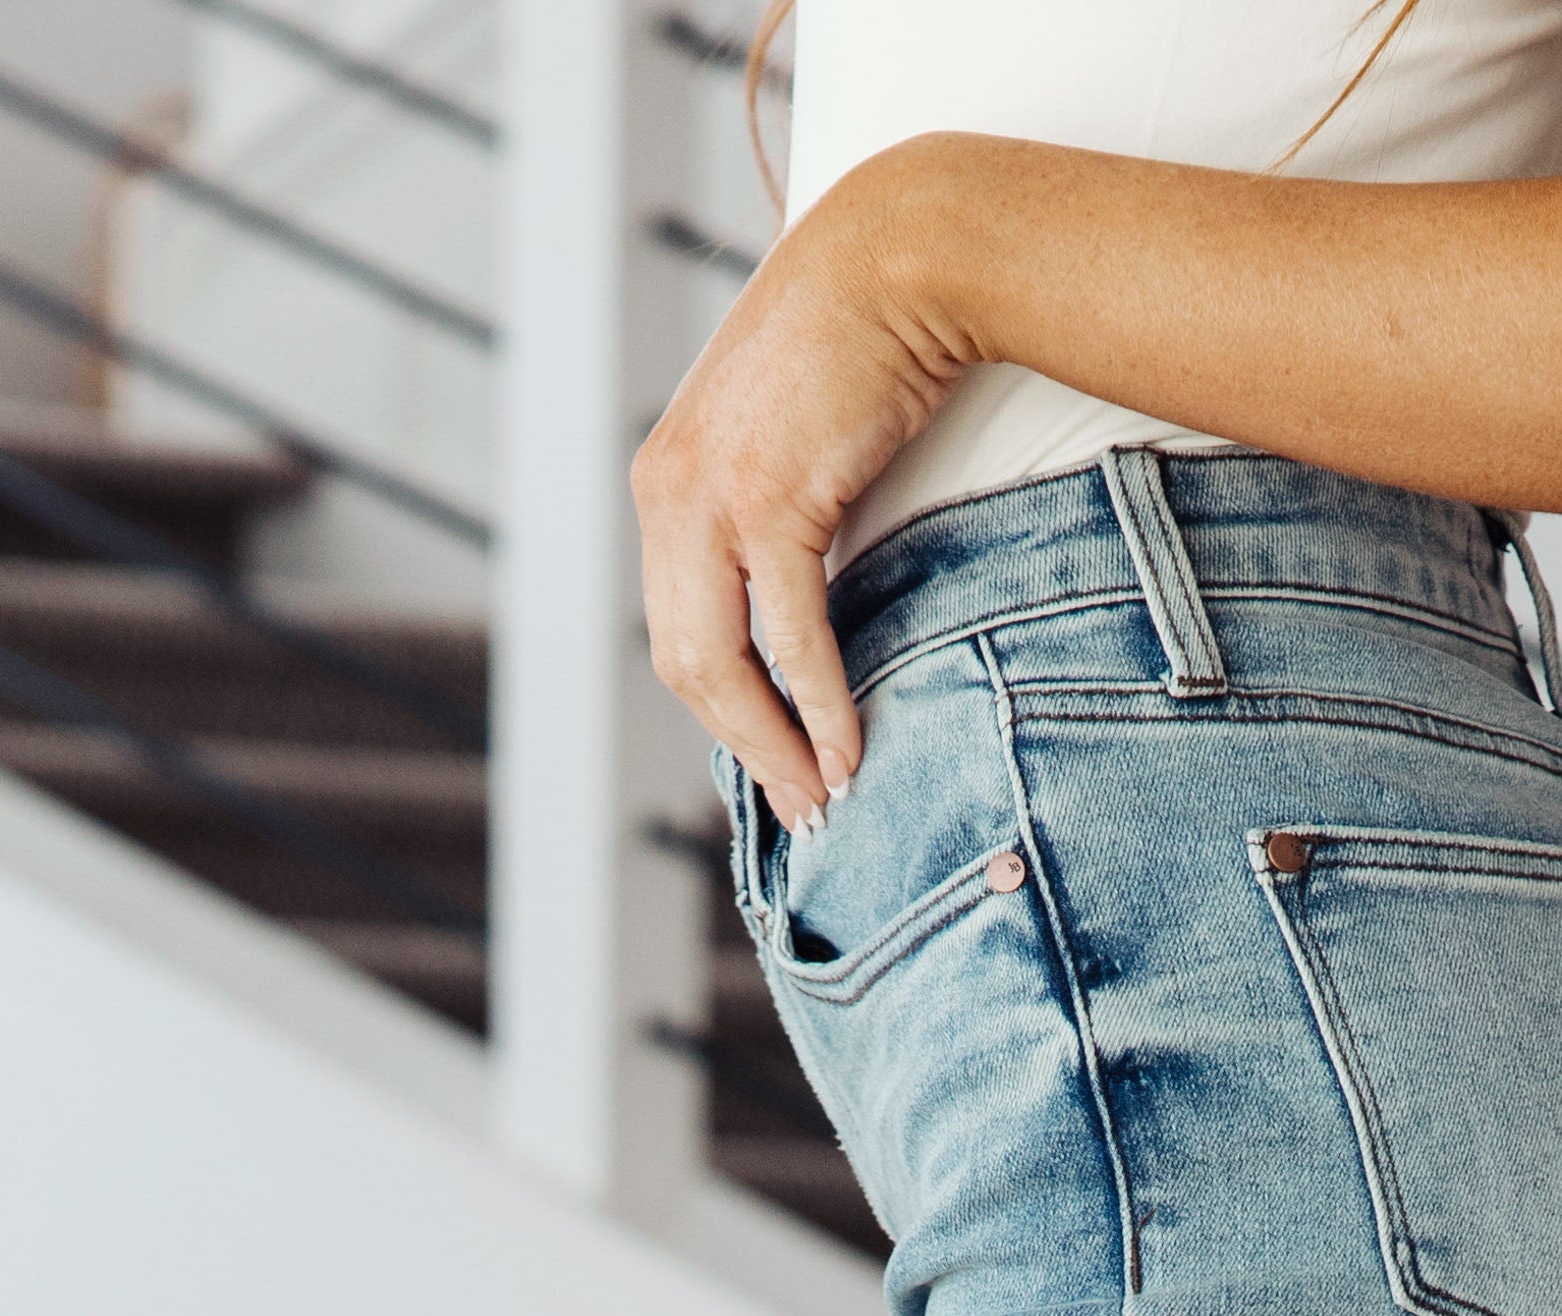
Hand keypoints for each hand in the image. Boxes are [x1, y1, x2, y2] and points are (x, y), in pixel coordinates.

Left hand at [634, 152, 980, 832]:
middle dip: (745, 749)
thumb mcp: (791, 444)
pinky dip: (819, 702)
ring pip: (723, 664)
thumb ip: (772, 520)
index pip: (676, 631)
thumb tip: (794, 613)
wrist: (898, 259)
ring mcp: (707, 496)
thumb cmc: (862, 347)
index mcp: (663, 487)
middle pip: (686, 665)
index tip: (775, 768)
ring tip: (827, 797)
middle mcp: (666, 494)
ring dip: (777, 744)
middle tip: (803, 811)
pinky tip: (848, 747)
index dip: (723, 714)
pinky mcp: (767, 498)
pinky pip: (789, 634)